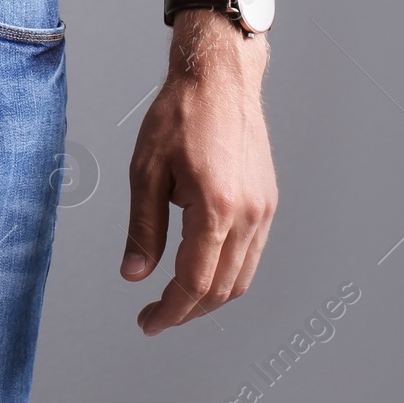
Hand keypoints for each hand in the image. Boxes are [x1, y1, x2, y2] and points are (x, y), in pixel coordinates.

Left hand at [121, 11, 275, 334]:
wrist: (220, 79)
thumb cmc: (180, 115)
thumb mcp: (146, 170)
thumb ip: (143, 228)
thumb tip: (135, 275)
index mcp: (216, 208)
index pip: (195, 282)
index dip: (170, 311)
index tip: (148, 323)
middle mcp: (248, 214)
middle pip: (222, 289)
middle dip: (187, 311)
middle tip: (155, 316)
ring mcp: (264, 210)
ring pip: (241, 277)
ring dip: (209, 297)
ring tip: (174, 299)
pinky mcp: (268, 202)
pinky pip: (251, 255)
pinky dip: (226, 273)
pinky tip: (200, 269)